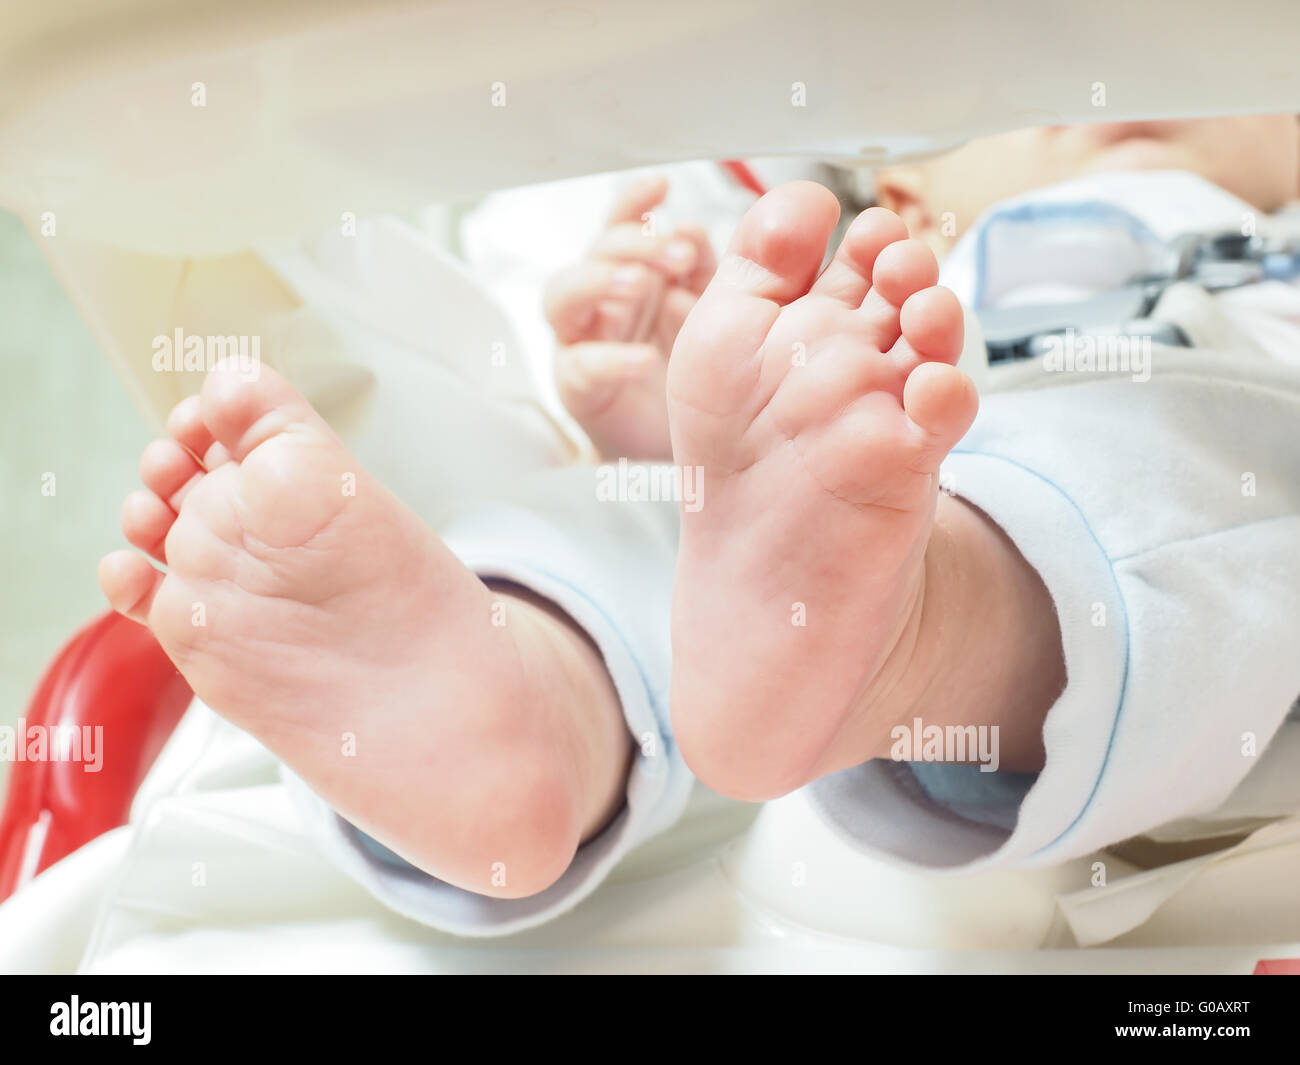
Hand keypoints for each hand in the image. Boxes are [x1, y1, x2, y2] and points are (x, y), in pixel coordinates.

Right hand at [544, 175, 714, 459]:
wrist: (688, 448)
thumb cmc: (692, 376)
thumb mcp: (709, 313)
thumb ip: (702, 271)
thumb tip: (692, 227)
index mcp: (632, 273)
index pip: (621, 224)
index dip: (634, 203)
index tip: (660, 186)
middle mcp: (601, 301)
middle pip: (594, 252)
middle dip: (632, 243)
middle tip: (673, 252)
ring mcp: (582, 342)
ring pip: (563, 295)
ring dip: (599, 281)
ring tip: (638, 284)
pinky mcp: (578, 388)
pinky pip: (581, 366)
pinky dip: (612, 360)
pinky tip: (644, 360)